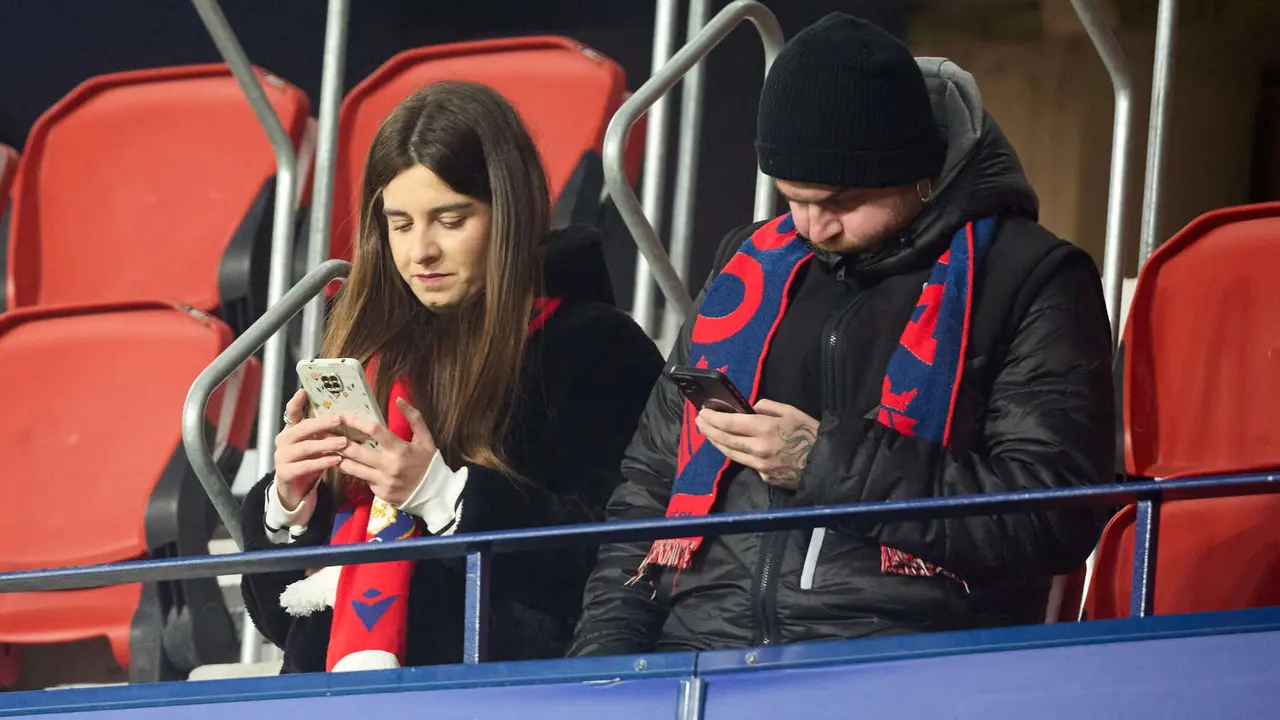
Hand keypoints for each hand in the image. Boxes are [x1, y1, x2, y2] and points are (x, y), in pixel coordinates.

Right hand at [274, 388, 348, 509]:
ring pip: (304, 447)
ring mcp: (281, 457)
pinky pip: (305, 466)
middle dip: (321, 424)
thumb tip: (345, 416)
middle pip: (301, 429)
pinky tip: (336, 460)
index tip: (304, 391)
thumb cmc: (309, 461)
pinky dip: (322, 462)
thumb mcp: (316, 444)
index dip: (296, 402)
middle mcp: (283, 441)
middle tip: (339, 420)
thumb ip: (323, 432)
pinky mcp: (284, 473)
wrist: (295, 490)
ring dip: (325, 444)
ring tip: (344, 442)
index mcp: (290, 430)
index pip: (291, 413)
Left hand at [334, 398, 438, 505]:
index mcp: (400, 449)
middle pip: (356, 451)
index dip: (356, 422)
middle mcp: (389, 465)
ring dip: (339, 457)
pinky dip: (353, 471)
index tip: (343, 416)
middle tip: (325, 433)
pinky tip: (345, 463)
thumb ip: (414, 418)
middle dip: (338, 441)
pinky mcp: (379, 493)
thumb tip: (399, 399)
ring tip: (329, 448)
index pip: (374, 431)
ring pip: (352, 468)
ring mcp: (382, 481)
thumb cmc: (428, 463)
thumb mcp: (426, 439)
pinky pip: (361, 479)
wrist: (434, 494)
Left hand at [696, 399, 818, 489]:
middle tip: (699, 421)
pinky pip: (747, 463)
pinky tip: (732, 447)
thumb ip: (767, 407)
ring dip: (716, 442)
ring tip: (708, 433)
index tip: (703, 412)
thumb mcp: (791, 412)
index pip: (730, 422)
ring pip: (731, 454)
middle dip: (708, 429)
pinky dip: (738, 454)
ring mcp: (760, 466)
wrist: (827, 465)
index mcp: (765, 428)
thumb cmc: (810, 434)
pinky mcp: (764, 478)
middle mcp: (758, 448)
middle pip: (725, 439)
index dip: (713, 417)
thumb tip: (749, 410)